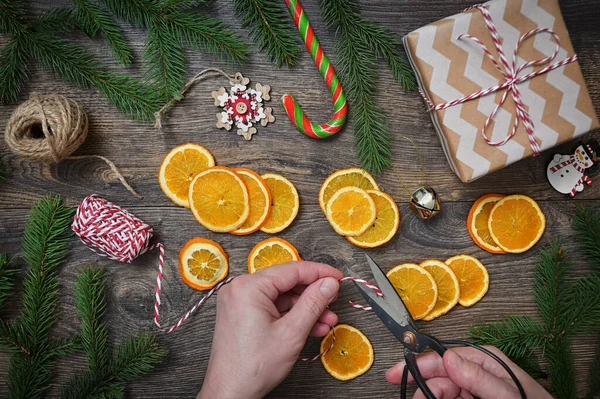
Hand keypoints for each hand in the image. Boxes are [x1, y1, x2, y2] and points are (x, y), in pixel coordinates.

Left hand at [198, 261, 342, 398]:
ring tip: (327, 320)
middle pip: (287, 283)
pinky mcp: (242, 314)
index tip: (338, 277)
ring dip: (305, 308)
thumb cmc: (253, 367)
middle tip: (334, 300)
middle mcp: (240, 289)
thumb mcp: (291, 332)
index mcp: (248, 287)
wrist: (231, 393)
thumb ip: (313, 303)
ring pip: (282, 297)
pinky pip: (272, 307)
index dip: (319, 272)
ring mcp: (239, 301)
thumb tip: (329, 283)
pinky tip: (311, 326)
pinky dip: (291, 316)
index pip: (292, 270)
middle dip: (313, 295)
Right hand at [386, 346, 551, 398]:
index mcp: (484, 360)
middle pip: (438, 375)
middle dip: (423, 385)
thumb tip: (449, 357)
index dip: (418, 364)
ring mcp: (474, 388)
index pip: (443, 357)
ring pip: (441, 390)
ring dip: (431, 396)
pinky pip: (450, 398)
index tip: (397, 373)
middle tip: (412, 398)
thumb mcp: (506, 393)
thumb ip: (478, 376)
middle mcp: (476, 371)